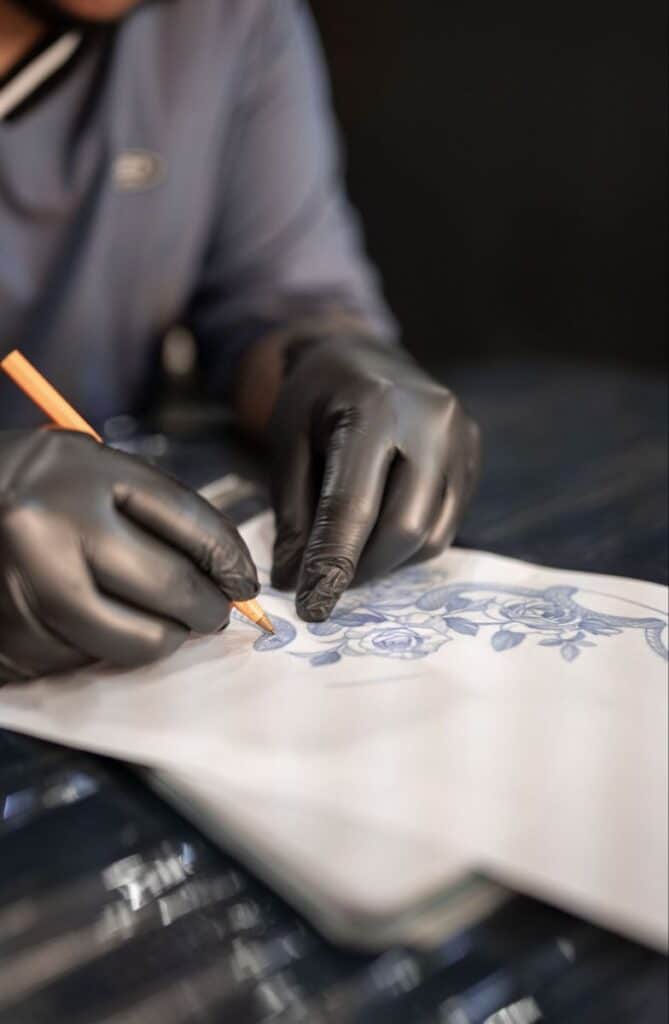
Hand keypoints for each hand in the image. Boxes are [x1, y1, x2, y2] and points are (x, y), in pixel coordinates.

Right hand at [0, 431, 257, 681]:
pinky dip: (106, 648)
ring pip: (130, 641)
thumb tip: (226, 575)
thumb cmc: (40, 489)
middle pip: (166, 588)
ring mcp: (23, 590)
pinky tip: (98, 622)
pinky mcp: (8, 640)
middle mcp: (48, 531)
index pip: (187, 521)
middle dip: (207, 608)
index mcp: (81, 475)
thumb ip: (156, 512)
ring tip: (159, 619)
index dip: (229, 559)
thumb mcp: (95, 470)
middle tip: (213, 612)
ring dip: (161, 637)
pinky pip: (85, 661)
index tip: (242, 582)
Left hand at [268, 337, 480, 619]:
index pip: (355, 504)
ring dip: (385, 562)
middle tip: (324, 585)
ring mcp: (462, 439)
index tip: (311, 606)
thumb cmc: (317, 399)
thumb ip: (293, 514)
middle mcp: (432, 421)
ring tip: (347, 556)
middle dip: (361, 569)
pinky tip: (377, 535)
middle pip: (404, 527)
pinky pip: (445, 524)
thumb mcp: (288, 445)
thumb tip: (292, 581)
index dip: (332, 562)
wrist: (364, 356)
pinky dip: (408, 545)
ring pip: (430, 535)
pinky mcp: (473, 457)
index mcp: (375, 407)